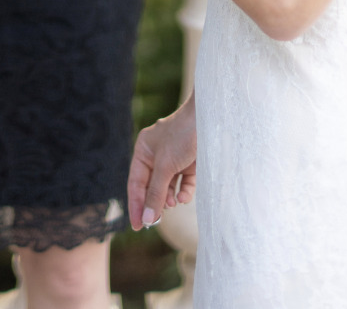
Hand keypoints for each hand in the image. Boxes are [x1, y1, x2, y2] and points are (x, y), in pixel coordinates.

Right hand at [127, 95, 196, 230]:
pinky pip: (183, 184)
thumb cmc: (182, 135)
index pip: (136, 182)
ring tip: (171, 204)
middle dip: (154, 203)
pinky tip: (183, 197)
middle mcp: (157, 155)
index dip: (136, 204)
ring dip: (168, 198)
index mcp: (144, 150)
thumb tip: (146, 219)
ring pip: (167, 187)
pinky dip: (183, 192)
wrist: (210, 119)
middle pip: (151, 186)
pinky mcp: (189, 163)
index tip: (138, 226)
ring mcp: (174, 159)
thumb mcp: (165, 166)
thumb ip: (156, 193)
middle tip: (156, 222)